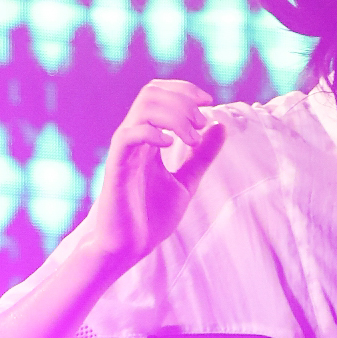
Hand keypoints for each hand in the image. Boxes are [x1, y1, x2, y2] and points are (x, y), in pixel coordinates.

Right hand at [84, 77, 225, 274]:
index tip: (209, 102)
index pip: (160, 95)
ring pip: (143, 108)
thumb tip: (220, 126)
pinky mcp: (116, 167)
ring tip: (191, 138)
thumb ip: (202, 156)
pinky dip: (152, 132)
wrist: (129, 247)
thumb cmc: (151, 217)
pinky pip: (128, 136)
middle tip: (201, 122)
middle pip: (151, 93)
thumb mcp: (187, 181)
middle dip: (181, 99)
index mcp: (149, 139)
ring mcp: (124, 151)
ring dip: (174, 115)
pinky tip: (170, 145)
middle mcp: (135, 138)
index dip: (184, 90)